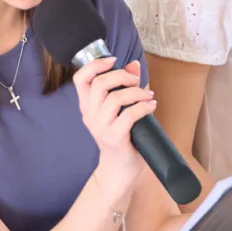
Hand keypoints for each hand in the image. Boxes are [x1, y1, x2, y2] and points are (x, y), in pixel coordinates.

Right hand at [72, 57, 156, 208]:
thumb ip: (124, 86)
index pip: (80, 79)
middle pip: (99, 85)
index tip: (113, 60)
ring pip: (114, 99)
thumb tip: (133, 64)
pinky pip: (129, 115)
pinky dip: (143, 107)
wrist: (119, 169)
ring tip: (148, 95)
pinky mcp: (114, 138)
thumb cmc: (121, 136)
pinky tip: (151, 106)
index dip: (95, 65)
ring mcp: (100, 128)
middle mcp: (90, 115)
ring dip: (136, 92)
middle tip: (136, 81)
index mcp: (87, 105)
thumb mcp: (119, 109)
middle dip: (121, 76)